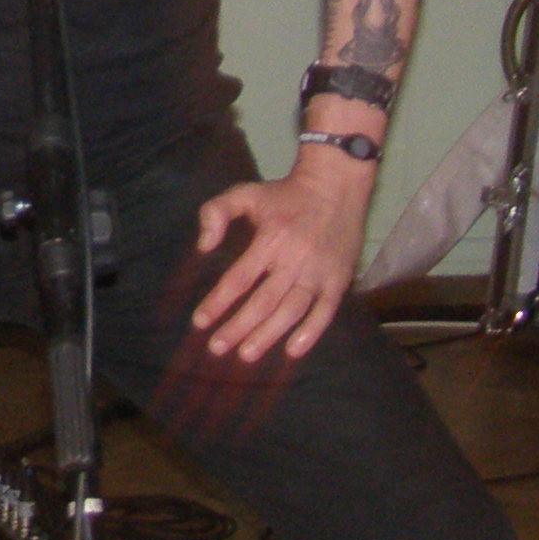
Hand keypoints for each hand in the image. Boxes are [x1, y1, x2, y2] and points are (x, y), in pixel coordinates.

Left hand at [188, 161, 368, 361]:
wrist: (336, 185)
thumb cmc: (285, 194)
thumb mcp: (245, 192)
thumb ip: (216, 212)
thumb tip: (203, 246)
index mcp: (271, 238)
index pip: (239, 278)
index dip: (218, 302)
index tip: (199, 322)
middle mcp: (295, 259)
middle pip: (263, 302)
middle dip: (238, 328)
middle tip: (217, 348)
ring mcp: (319, 271)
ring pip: (291, 311)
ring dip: (268, 336)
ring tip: (246, 354)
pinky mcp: (339, 279)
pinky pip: (325, 312)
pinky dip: (310, 333)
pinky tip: (292, 350)